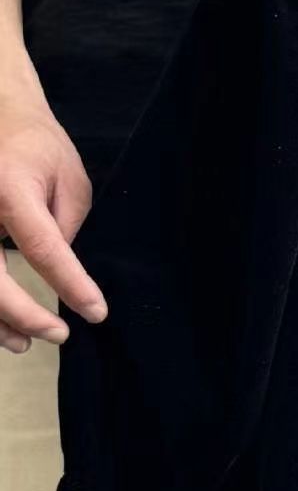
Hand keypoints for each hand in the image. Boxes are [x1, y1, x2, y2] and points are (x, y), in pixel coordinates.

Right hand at [0, 77, 105, 352]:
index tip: (96, 313)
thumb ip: (63, 227)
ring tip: (23, 343)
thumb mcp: (68, 180)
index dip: (69, 285)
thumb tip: (60, 275)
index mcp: (8, 186)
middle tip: (58, 335)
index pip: (41, 246)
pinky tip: (1, 324)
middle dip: (22, 314)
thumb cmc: (36, 146)